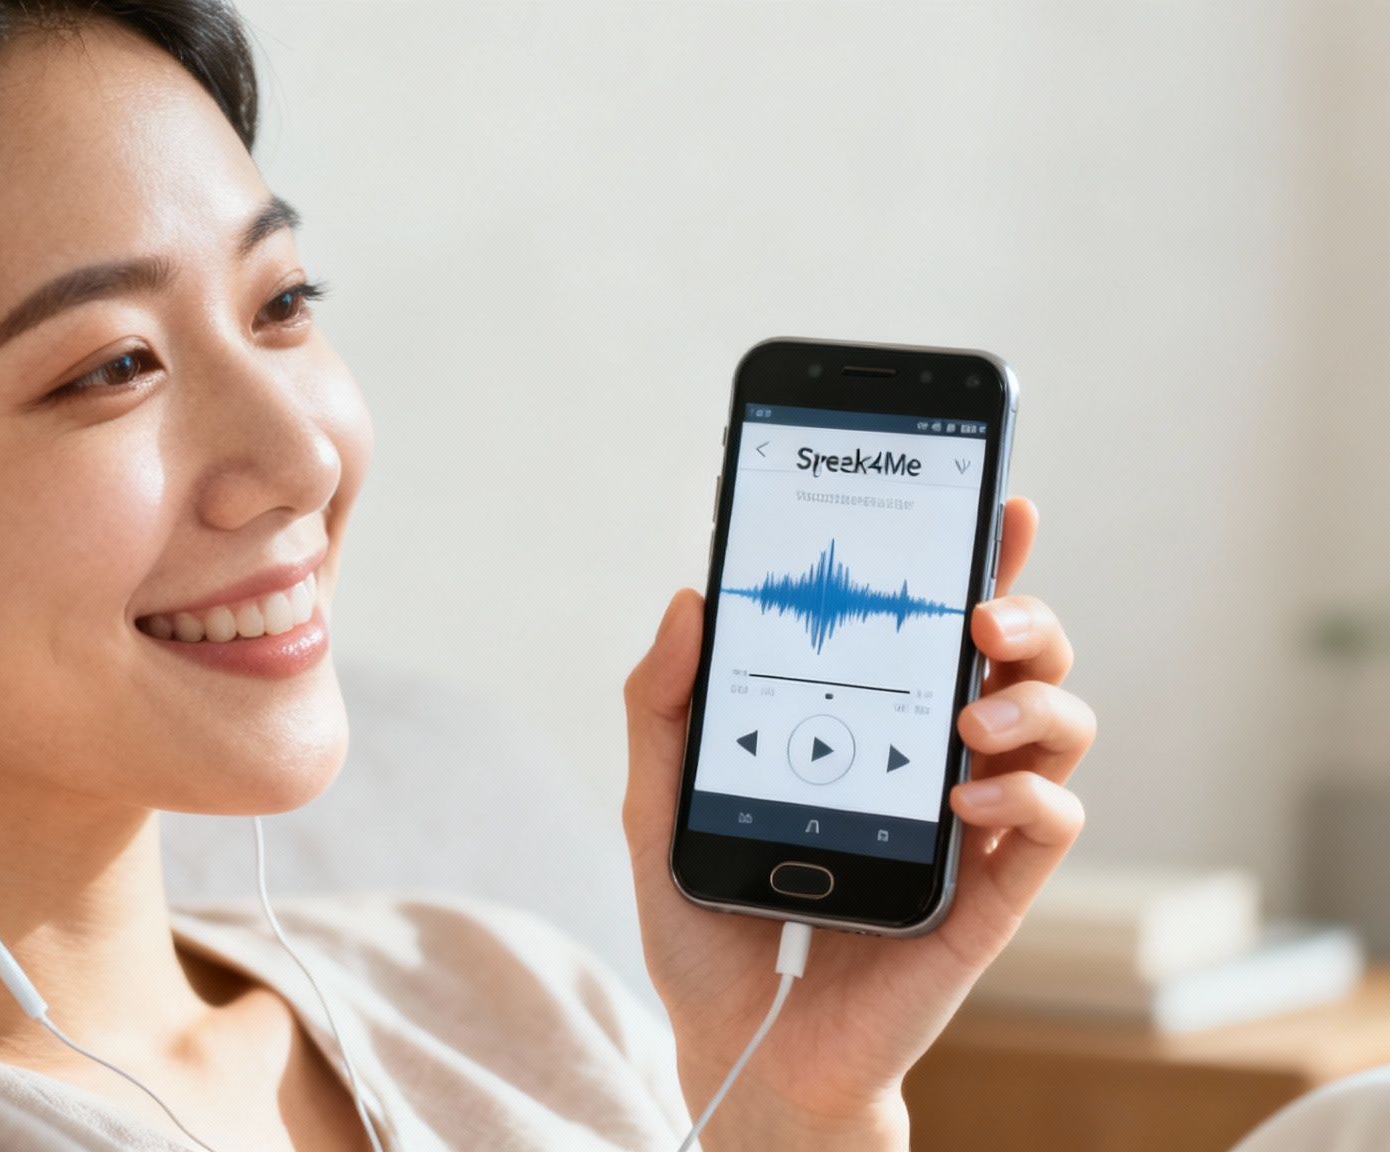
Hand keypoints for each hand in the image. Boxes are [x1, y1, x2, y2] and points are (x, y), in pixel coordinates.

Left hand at [622, 497, 1095, 1146]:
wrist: (740, 1042)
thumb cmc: (711, 916)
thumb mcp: (659, 803)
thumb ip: (665, 707)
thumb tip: (690, 600)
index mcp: (868, 721)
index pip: (936, 624)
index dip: (980, 560)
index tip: (998, 501)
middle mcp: (932, 759)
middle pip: (1018, 660)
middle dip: (1025, 613)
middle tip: (980, 613)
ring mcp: (969, 823)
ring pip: (1057, 728)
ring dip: (1032, 700)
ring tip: (965, 718)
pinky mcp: (988, 893)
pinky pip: (1050, 823)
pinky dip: (1025, 795)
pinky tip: (962, 797)